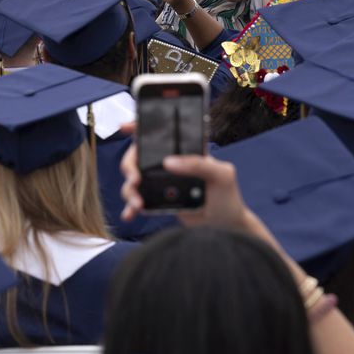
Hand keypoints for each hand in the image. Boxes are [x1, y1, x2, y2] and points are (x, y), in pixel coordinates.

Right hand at [119, 122, 254, 231]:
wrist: (225, 226)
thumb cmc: (228, 196)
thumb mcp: (221, 174)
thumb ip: (199, 164)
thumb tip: (168, 163)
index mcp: (184, 151)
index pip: (159, 134)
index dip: (140, 127)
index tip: (125, 127)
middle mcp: (170, 163)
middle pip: (137, 157)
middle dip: (129, 166)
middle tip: (135, 179)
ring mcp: (161, 183)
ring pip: (133, 180)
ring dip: (129, 190)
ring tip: (138, 204)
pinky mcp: (158, 201)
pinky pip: (138, 202)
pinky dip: (130, 208)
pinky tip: (130, 214)